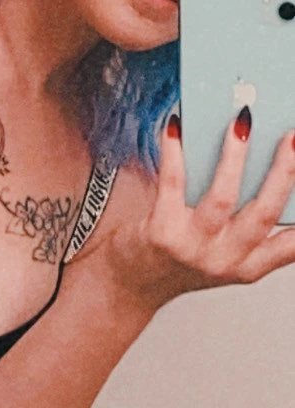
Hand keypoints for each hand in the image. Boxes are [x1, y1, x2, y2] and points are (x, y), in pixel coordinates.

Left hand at [99, 113, 294, 310]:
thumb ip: (249, 224)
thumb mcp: (225, 252)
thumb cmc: (180, 258)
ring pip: (223, 198)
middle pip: (264, 212)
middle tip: (293, 137)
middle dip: (284, 171)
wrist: (130, 284)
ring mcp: (192, 248)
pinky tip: (175, 128)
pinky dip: (175, 151)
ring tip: (242, 124)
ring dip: (235, 157)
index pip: (291, 245)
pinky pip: (173, 183)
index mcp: (248, 265)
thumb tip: (266, 163)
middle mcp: (225, 261)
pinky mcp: (161, 233)